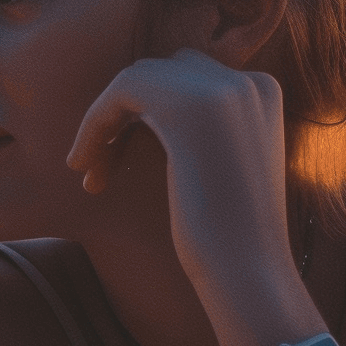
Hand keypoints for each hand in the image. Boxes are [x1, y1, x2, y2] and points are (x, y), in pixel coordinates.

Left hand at [67, 49, 320, 345]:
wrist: (247, 271)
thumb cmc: (229, 237)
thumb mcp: (217, 168)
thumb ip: (191, 132)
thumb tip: (133, 113)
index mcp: (262, 93)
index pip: (188, 78)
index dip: (143, 116)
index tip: (120, 163)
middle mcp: (248, 81)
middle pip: (161, 73)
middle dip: (122, 115)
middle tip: (99, 169)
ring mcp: (223, 88)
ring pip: (138, 78)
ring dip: (104, 121)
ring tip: (88, 171)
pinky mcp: (190, 105)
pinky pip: (122, 91)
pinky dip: (95, 124)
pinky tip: (84, 166)